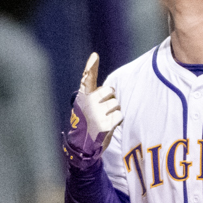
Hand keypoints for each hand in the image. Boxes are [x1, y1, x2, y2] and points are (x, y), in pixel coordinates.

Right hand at [61, 52, 122, 169]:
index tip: (94, 57)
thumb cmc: (86, 121)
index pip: (87, 79)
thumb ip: (90, 86)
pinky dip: (117, 120)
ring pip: (117, 104)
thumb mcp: (84, 104)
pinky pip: (120, 115)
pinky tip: (108, 126)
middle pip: (111, 91)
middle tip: (102, 110)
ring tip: (104, 119)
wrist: (82, 145)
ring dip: (114, 111)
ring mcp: (96, 114)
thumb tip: (94, 57)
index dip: (91, 67)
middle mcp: (88, 104)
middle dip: (110, 99)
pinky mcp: (105, 125)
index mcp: (82, 97)